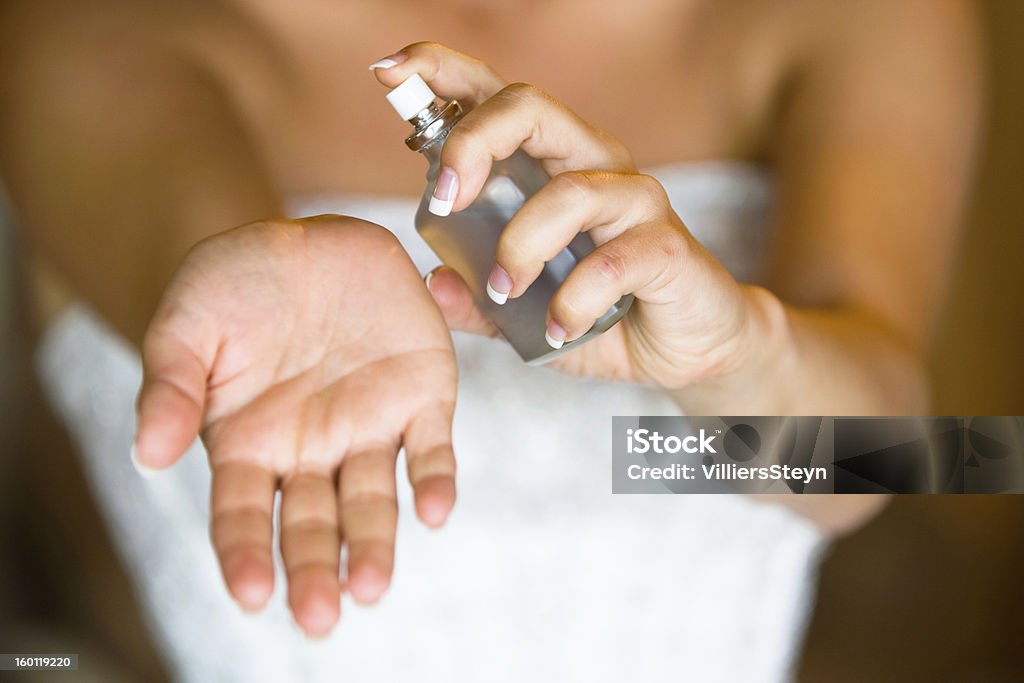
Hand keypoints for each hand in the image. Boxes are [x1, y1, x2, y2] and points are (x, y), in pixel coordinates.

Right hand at [133, 216, 457, 635]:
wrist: (307, 238)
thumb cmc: (236, 286)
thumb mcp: (186, 323)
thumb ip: (169, 387)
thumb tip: (147, 455)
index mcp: (250, 444)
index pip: (244, 514)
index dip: (245, 555)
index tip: (252, 594)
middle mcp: (312, 450)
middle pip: (313, 524)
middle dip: (315, 570)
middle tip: (319, 617)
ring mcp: (369, 427)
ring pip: (374, 501)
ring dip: (375, 544)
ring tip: (370, 586)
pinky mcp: (421, 396)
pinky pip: (432, 448)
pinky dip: (434, 481)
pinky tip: (433, 511)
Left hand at [371, 43, 769, 388]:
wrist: (685, 349)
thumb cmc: (604, 314)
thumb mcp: (524, 314)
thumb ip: (478, 299)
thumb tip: (433, 284)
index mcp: (551, 164)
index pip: (496, 96)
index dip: (442, 70)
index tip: (389, 71)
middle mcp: (594, 164)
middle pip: (530, 107)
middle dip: (472, 143)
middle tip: (443, 202)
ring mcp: (635, 200)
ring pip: (568, 191)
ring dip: (520, 246)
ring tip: (504, 292)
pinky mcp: (666, 246)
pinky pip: (612, 263)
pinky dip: (572, 301)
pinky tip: (559, 328)